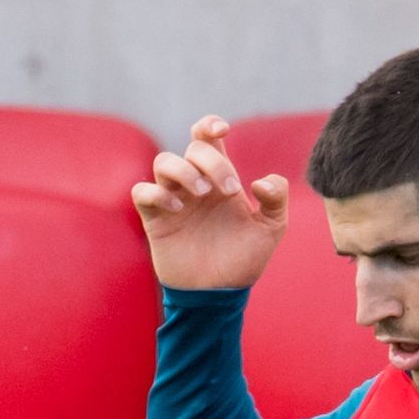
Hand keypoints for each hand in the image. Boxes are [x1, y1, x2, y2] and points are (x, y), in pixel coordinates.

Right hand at [133, 115, 288, 290]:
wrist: (220, 293)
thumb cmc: (243, 259)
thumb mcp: (271, 228)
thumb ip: (276, 198)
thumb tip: (260, 182)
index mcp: (219, 179)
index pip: (207, 138)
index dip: (210, 125)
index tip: (223, 129)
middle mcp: (194, 184)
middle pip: (192, 148)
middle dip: (211, 162)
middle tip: (230, 191)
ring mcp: (173, 200)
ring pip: (163, 162)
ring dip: (184, 171)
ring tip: (202, 194)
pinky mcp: (155, 220)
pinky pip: (142, 191)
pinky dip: (157, 193)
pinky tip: (177, 208)